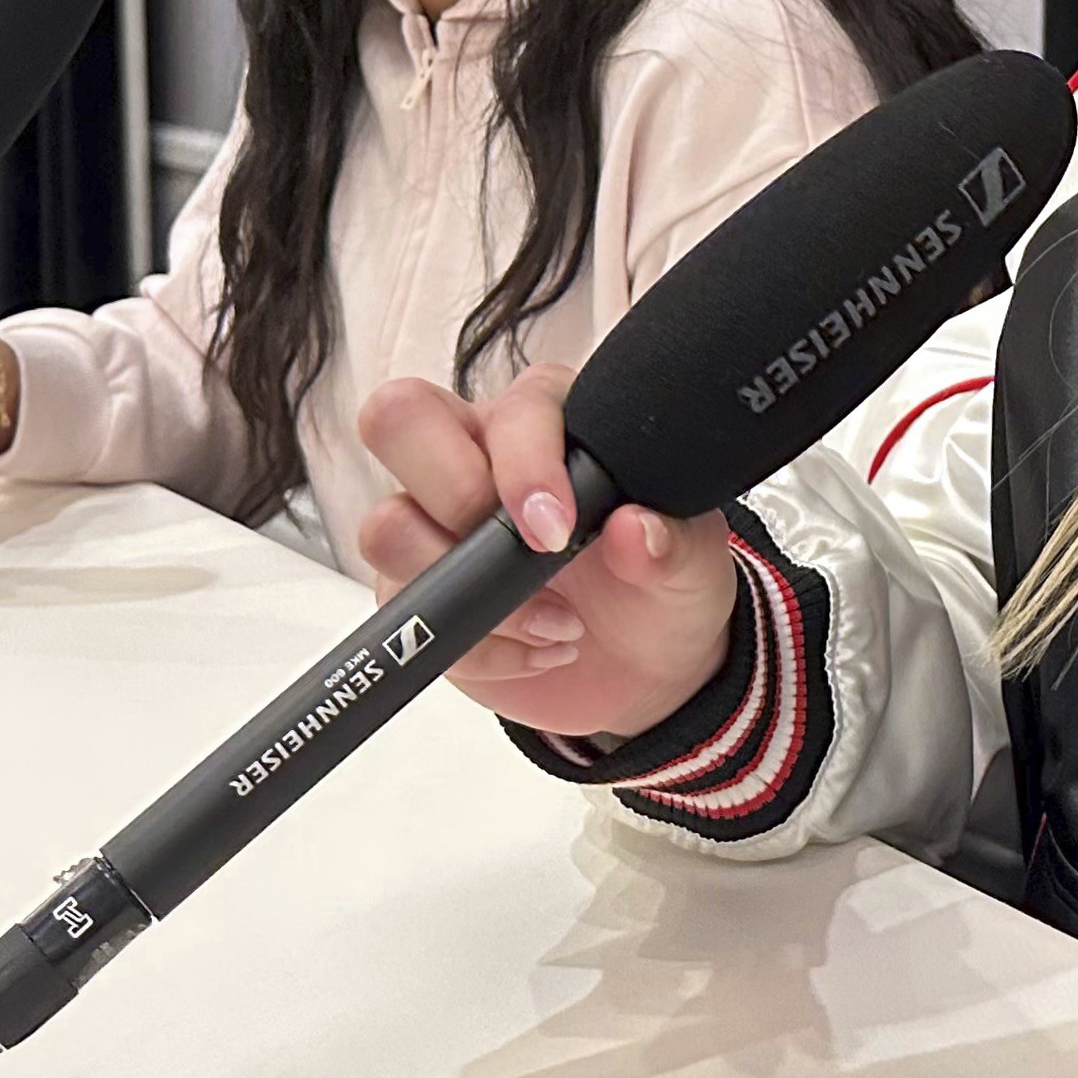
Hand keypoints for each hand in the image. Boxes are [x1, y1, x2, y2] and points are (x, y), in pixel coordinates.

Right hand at [355, 365, 737, 741]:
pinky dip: (480, 647)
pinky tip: (541, 650)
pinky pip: (407, 614)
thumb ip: (675, 544)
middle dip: (453, 493)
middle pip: (398, 419)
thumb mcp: (693, 567)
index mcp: (548, 423)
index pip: (509, 409)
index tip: (560, 529)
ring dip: (471, 593)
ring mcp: (434, 525)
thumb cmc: (662, 586)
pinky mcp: (417, 593)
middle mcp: (476, 456)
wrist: (645, 668)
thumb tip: (636, 529)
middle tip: (525, 555)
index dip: (524, 464)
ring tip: (555, 621)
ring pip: (384, 525)